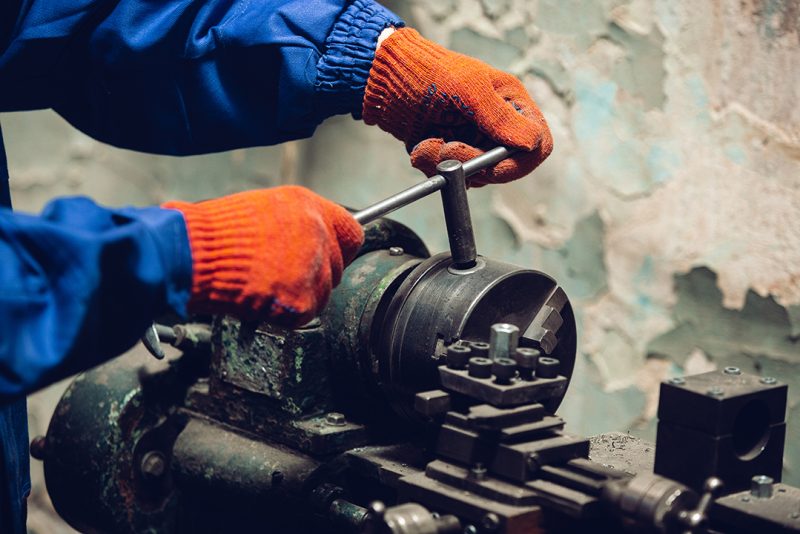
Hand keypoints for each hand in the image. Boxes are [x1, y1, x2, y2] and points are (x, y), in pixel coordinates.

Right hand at [163, 186, 362, 325]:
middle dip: (312, 276)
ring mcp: (313, 267)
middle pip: (336, 268)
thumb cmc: (215, 232)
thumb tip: (308, 237)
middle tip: (280, 277)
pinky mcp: (302, 299)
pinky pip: (303, 314)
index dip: (339, 249)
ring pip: (322, 294)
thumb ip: (294, 222)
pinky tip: (260, 299)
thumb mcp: (262, 208)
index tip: (328, 257)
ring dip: (297, 297)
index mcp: (308, 206)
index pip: (351, 233)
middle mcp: (318, 233)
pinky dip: (284, 315)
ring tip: (264, 286)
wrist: (193, 254)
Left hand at [363, 28, 551, 186]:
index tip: (492, 167)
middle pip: (504, 166)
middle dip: (473, 163)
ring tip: (426, 143)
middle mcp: (497, 125)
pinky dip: (433, 167)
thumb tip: (532, 144)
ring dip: (447, 165)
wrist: (384, 80)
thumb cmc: (428, 72)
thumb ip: (500, 118)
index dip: (519, 163)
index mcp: (512, 103)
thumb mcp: (468, 90)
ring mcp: (473, 141)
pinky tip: (419, 147)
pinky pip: (451, 175)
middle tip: (446, 149)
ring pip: (475, 175)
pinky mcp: (450, 153)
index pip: (537, 144)